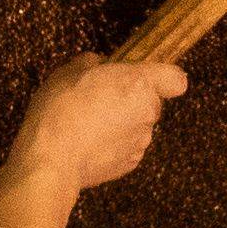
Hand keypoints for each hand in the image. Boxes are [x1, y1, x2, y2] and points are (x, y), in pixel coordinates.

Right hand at [14, 55, 186, 190]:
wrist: (51, 159)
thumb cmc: (60, 111)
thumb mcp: (69, 71)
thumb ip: (91, 63)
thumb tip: (96, 64)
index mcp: (139, 83)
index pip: (175, 79)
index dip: (164, 78)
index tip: (147, 78)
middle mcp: (147, 112)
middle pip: (151, 102)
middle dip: (131, 100)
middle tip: (100, 100)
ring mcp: (140, 141)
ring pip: (137, 126)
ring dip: (121, 124)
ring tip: (88, 125)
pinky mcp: (129, 164)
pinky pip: (127, 148)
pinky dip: (113, 146)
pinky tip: (88, 144)